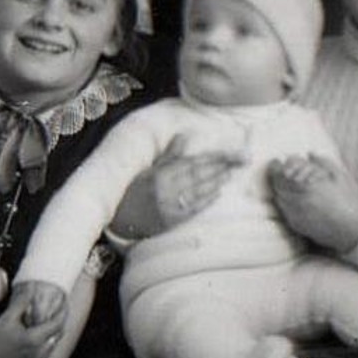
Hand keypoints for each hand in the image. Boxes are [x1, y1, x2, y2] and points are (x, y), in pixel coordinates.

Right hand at [0, 289, 66, 357]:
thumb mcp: (7, 318)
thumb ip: (22, 302)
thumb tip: (32, 287)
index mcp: (33, 340)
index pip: (58, 323)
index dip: (62, 311)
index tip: (64, 302)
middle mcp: (38, 354)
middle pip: (58, 334)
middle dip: (57, 322)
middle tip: (56, 310)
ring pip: (52, 345)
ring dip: (51, 335)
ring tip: (45, 323)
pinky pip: (46, 356)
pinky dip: (45, 347)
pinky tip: (38, 338)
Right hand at [109, 133, 243, 240]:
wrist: (120, 219)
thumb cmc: (135, 190)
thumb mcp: (149, 170)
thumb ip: (170, 154)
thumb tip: (185, 135)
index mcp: (159, 174)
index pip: (191, 163)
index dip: (212, 158)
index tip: (228, 153)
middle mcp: (165, 190)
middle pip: (198, 176)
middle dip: (220, 168)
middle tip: (237, 162)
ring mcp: (169, 207)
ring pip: (199, 192)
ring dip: (217, 182)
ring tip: (230, 174)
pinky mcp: (171, 222)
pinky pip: (194, 209)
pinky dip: (208, 200)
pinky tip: (218, 192)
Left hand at [268, 152, 357, 252]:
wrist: (353, 231)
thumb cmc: (350, 202)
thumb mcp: (341, 177)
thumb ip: (324, 163)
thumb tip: (310, 153)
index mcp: (310, 186)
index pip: (282, 174)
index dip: (277, 166)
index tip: (277, 160)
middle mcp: (299, 202)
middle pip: (277, 186)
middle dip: (276, 175)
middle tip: (278, 168)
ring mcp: (296, 215)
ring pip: (278, 198)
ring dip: (279, 187)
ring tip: (286, 181)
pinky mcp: (296, 225)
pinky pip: (283, 209)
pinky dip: (283, 200)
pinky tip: (291, 195)